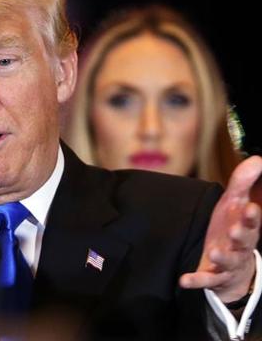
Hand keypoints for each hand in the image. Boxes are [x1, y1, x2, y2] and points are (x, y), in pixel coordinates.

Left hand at [179, 156, 261, 302]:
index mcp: (246, 228)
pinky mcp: (212, 277)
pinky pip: (204, 280)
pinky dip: (195, 280)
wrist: (234, 269)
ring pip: (227, 262)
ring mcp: (227, 263)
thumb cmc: (233, 229)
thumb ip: (243, 182)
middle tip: (235, 230)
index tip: (251, 207)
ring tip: (214, 251)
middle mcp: (239, 247)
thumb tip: (256, 158)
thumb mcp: (236, 204)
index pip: (253, 222)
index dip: (253, 216)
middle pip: (244, 243)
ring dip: (222, 257)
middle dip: (241, 236)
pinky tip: (184, 280)